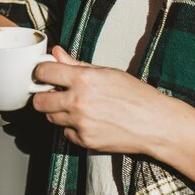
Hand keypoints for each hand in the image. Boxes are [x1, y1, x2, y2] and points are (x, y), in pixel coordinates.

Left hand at [31, 45, 168, 153]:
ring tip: (76, 107)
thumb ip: (77, 64)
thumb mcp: (107, 72)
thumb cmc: (135, 95)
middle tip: (53, 93)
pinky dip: (72, 128)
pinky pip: (66, 133)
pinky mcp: (84, 141)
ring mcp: (80, 124)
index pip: (43, 72)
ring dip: (57, 112)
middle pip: (39, 101)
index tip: (43, 74)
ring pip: (51, 118)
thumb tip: (57, 53)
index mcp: (83, 79)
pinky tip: (88, 121)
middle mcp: (78, 102)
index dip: (41, 72)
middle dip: (43, 96)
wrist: (155, 124)